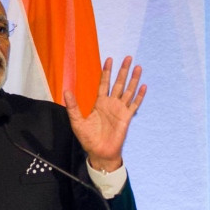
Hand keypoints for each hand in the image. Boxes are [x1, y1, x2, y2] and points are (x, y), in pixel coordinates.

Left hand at [64, 56, 146, 171]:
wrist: (99, 152)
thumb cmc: (88, 139)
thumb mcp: (77, 122)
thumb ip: (73, 107)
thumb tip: (66, 91)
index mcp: (99, 103)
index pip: (104, 83)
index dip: (106, 72)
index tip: (109, 60)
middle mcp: (111, 104)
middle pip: (118, 83)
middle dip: (123, 71)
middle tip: (128, 57)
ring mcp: (120, 110)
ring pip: (128, 91)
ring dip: (133, 79)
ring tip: (138, 67)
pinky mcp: (127, 118)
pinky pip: (134, 104)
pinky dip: (139, 95)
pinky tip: (143, 86)